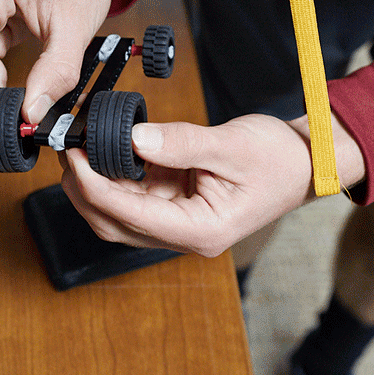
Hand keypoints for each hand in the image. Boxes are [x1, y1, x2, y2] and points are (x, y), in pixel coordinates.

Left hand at [61, 113, 365, 256]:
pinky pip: (135, 199)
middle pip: (115, 224)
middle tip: (66, 148)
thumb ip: (179, 143)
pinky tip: (105, 152)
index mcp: (200, 231)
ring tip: (80, 147)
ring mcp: (179, 224)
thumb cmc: (279, 157)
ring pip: (119, 214)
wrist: (307, 162)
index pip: (131, 215)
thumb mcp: (230, 144)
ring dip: (94, 185)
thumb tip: (132, 138)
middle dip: (83, 189)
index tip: (74, 154)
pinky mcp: (177, 208)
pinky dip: (115, 178)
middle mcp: (185, 236)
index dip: (94, 186)